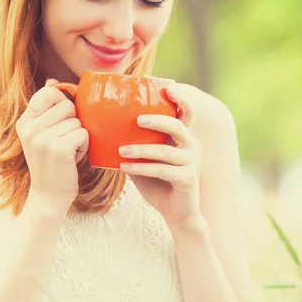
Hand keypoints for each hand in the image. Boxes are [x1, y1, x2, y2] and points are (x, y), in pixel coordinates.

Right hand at [16, 78, 87, 212]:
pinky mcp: (58, 149)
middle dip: (73, 122)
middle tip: (64, 140)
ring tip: (67, 151)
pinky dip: (83, 145)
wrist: (48, 195)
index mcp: (24, 122)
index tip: (63, 117)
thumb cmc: (51, 161)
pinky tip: (72, 157)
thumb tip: (52, 81)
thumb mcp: (41, 133)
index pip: (48, 93)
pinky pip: (83, 133)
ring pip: (77, 121)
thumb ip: (46, 108)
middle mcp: (30, 128)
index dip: (62, 101)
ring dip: (79, 136)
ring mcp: (42, 139)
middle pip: (67, 105)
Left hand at [119, 84, 202, 228]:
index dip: (180, 99)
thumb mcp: (147, 160)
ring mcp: (192, 162)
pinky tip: (125, 168)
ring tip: (122, 150)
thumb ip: (137, 144)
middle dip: (157, 120)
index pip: (187, 112)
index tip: (168, 87)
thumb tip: (108, 129)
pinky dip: (142, 168)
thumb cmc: (159, 184)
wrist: (176, 214)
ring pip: (166, 150)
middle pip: (178, 126)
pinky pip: (162, 170)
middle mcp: (192, 146)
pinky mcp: (188, 179)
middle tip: (137, 119)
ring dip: (142, 149)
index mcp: (184, 138)